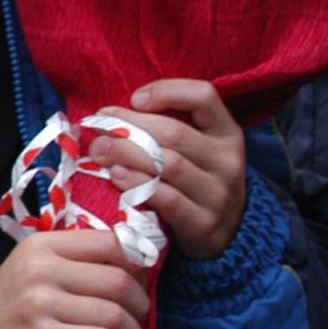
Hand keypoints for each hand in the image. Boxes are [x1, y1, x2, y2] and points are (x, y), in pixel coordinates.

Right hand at [0, 228, 148, 328]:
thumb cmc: (13, 304)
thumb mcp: (35, 266)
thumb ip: (76, 258)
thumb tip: (136, 261)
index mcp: (43, 245)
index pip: (110, 243)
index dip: (136, 265)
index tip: (137, 282)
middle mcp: (41, 269)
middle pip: (118, 281)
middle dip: (139, 304)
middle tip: (136, 318)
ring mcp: (40, 303)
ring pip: (114, 314)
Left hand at [90, 80, 248, 259]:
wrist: (221, 238)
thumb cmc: (193, 183)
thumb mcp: (194, 150)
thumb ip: (165, 129)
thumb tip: (113, 114)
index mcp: (227, 133)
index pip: (204, 96)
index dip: (166, 91)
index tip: (134, 98)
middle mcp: (228, 162)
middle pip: (174, 133)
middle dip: (130, 127)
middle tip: (99, 127)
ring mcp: (219, 195)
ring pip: (168, 165)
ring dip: (127, 154)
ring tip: (99, 151)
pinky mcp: (204, 225)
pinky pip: (166, 199)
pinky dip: (137, 185)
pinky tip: (116, 176)